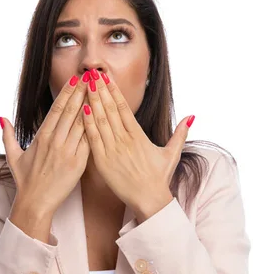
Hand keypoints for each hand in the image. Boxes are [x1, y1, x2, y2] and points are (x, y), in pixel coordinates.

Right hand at [0, 73, 89, 216]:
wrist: (36, 203)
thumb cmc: (25, 180)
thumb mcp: (13, 156)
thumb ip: (8, 135)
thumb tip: (2, 118)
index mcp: (42, 136)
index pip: (57, 108)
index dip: (67, 92)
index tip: (76, 79)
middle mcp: (55, 141)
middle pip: (72, 111)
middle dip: (82, 92)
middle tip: (92, 76)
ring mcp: (68, 152)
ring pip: (82, 123)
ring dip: (92, 105)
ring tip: (100, 90)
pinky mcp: (78, 163)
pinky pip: (89, 141)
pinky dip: (96, 128)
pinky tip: (104, 116)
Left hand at [81, 69, 194, 220]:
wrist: (150, 200)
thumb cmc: (159, 178)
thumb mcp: (172, 154)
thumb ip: (180, 133)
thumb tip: (191, 116)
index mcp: (138, 136)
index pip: (123, 108)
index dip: (114, 91)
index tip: (106, 77)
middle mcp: (125, 140)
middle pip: (110, 110)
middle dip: (100, 90)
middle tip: (92, 73)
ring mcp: (113, 151)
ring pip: (100, 121)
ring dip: (92, 101)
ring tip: (85, 85)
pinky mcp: (103, 162)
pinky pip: (93, 139)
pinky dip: (87, 124)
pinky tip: (82, 109)